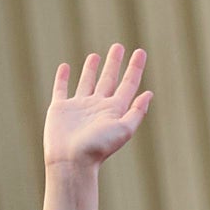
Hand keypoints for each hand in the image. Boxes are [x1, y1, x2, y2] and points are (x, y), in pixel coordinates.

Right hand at [40, 43, 151, 209]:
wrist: (71, 162)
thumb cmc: (98, 148)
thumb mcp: (123, 130)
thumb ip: (136, 112)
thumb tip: (149, 93)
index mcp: (114, 110)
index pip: (128, 84)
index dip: (135, 68)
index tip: (140, 52)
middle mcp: (97, 106)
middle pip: (108, 79)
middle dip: (114, 63)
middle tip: (118, 47)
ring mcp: (78, 107)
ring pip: (86, 82)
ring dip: (91, 69)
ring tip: (95, 55)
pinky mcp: (60, 109)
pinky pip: (61, 89)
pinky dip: (62, 78)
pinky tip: (65, 67)